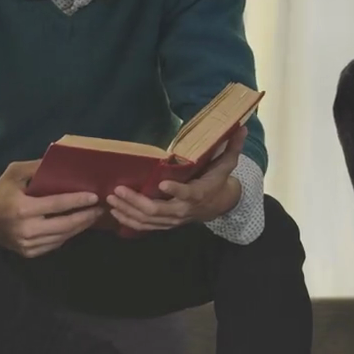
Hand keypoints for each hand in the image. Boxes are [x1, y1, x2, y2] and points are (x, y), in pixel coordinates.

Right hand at [0, 160, 103, 257]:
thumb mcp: (14, 173)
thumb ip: (37, 167)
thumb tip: (61, 161)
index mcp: (23, 208)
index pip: (57, 205)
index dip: (78, 201)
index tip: (94, 197)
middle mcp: (27, 229)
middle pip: (65, 225)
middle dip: (85, 217)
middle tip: (100, 209)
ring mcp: (28, 244)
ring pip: (62, 237)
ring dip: (80, 227)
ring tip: (92, 217)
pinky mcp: (28, 252)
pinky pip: (54, 245)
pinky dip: (67, 236)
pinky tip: (76, 227)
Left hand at [108, 129, 244, 231]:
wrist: (218, 206)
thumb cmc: (217, 181)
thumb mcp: (227, 165)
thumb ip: (232, 147)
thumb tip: (241, 126)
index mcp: (198, 194)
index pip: (187, 195)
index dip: (175, 191)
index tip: (162, 183)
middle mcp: (184, 210)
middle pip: (159, 211)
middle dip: (136, 202)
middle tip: (119, 190)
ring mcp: (173, 220)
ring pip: (148, 220)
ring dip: (128, 211)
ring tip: (112, 199)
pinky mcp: (165, 224)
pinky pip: (145, 227)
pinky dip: (129, 221)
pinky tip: (115, 212)